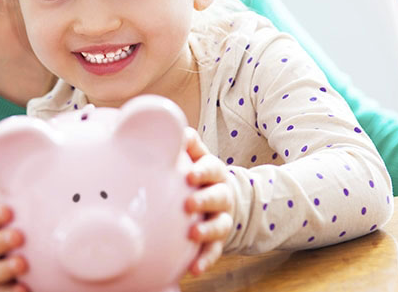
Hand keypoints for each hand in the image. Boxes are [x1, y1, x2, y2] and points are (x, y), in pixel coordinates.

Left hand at [184, 127, 233, 275]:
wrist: (221, 199)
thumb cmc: (199, 174)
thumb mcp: (196, 156)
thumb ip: (187, 144)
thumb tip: (176, 128)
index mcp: (214, 172)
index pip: (211, 168)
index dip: (203, 171)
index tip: (190, 176)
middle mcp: (221, 194)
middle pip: (218, 196)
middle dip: (205, 200)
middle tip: (189, 205)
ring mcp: (222, 218)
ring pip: (219, 225)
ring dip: (207, 231)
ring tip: (193, 235)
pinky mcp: (219, 240)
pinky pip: (214, 251)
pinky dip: (205, 259)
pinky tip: (194, 268)